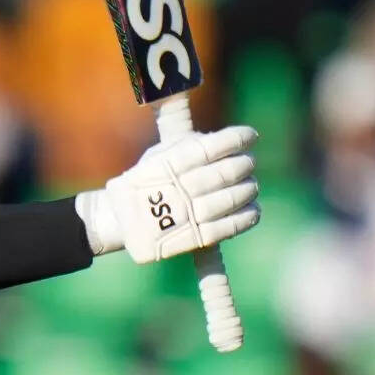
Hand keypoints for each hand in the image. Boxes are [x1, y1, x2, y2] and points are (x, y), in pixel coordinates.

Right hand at [75, 126, 259, 263]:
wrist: (121, 221)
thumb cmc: (145, 182)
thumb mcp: (156, 156)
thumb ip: (186, 145)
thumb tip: (222, 139)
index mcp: (169, 164)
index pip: (211, 147)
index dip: (236, 139)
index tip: (251, 135)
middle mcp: (179, 188)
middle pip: (225, 173)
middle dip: (244, 164)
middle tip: (249, 162)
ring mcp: (186, 214)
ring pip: (230, 199)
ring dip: (248, 189)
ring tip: (251, 185)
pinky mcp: (194, 238)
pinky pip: (227, 227)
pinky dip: (246, 217)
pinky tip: (253, 209)